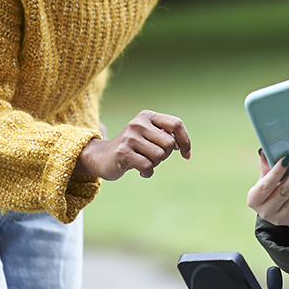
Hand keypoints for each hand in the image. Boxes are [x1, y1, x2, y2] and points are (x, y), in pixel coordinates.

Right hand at [75, 110, 190, 180]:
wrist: (102, 157)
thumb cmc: (133, 148)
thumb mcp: (149, 136)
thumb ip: (166, 136)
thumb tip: (183, 146)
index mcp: (147, 116)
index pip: (176, 124)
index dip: (185, 141)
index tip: (185, 154)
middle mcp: (138, 123)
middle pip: (170, 143)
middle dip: (166, 155)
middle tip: (153, 157)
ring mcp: (130, 137)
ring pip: (160, 156)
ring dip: (155, 164)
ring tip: (144, 161)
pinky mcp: (123, 153)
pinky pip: (148, 166)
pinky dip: (147, 172)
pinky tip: (139, 170)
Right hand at [247, 149, 288, 238]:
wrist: (279, 207)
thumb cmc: (271, 188)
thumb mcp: (265, 178)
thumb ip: (265, 166)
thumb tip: (263, 151)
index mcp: (254, 199)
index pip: (266, 185)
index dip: (276, 172)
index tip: (286, 158)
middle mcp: (265, 212)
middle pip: (282, 192)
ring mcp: (279, 219)